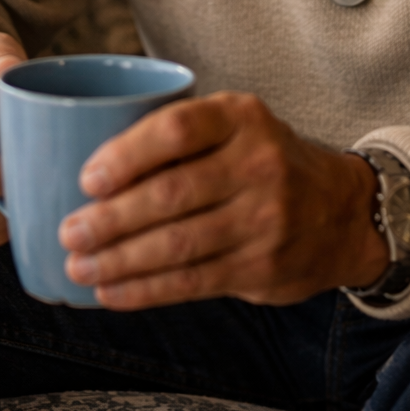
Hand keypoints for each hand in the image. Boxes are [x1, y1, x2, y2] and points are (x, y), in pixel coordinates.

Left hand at [57, 92, 388, 308]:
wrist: (339, 210)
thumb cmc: (262, 159)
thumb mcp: (235, 124)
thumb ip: (179, 131)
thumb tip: (88, 158)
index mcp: (241, 117)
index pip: (178, 129)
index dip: (127, 155)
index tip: (87, 179)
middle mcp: (258, 164)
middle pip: (172, 195)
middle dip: (111, 219)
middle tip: (70, 232)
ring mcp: (264, 220)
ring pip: (178, 245)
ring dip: (120, 261)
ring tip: (79, 266)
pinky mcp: (261, 267)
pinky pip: (192, 282)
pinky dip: (145, 290)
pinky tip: (111, 292)